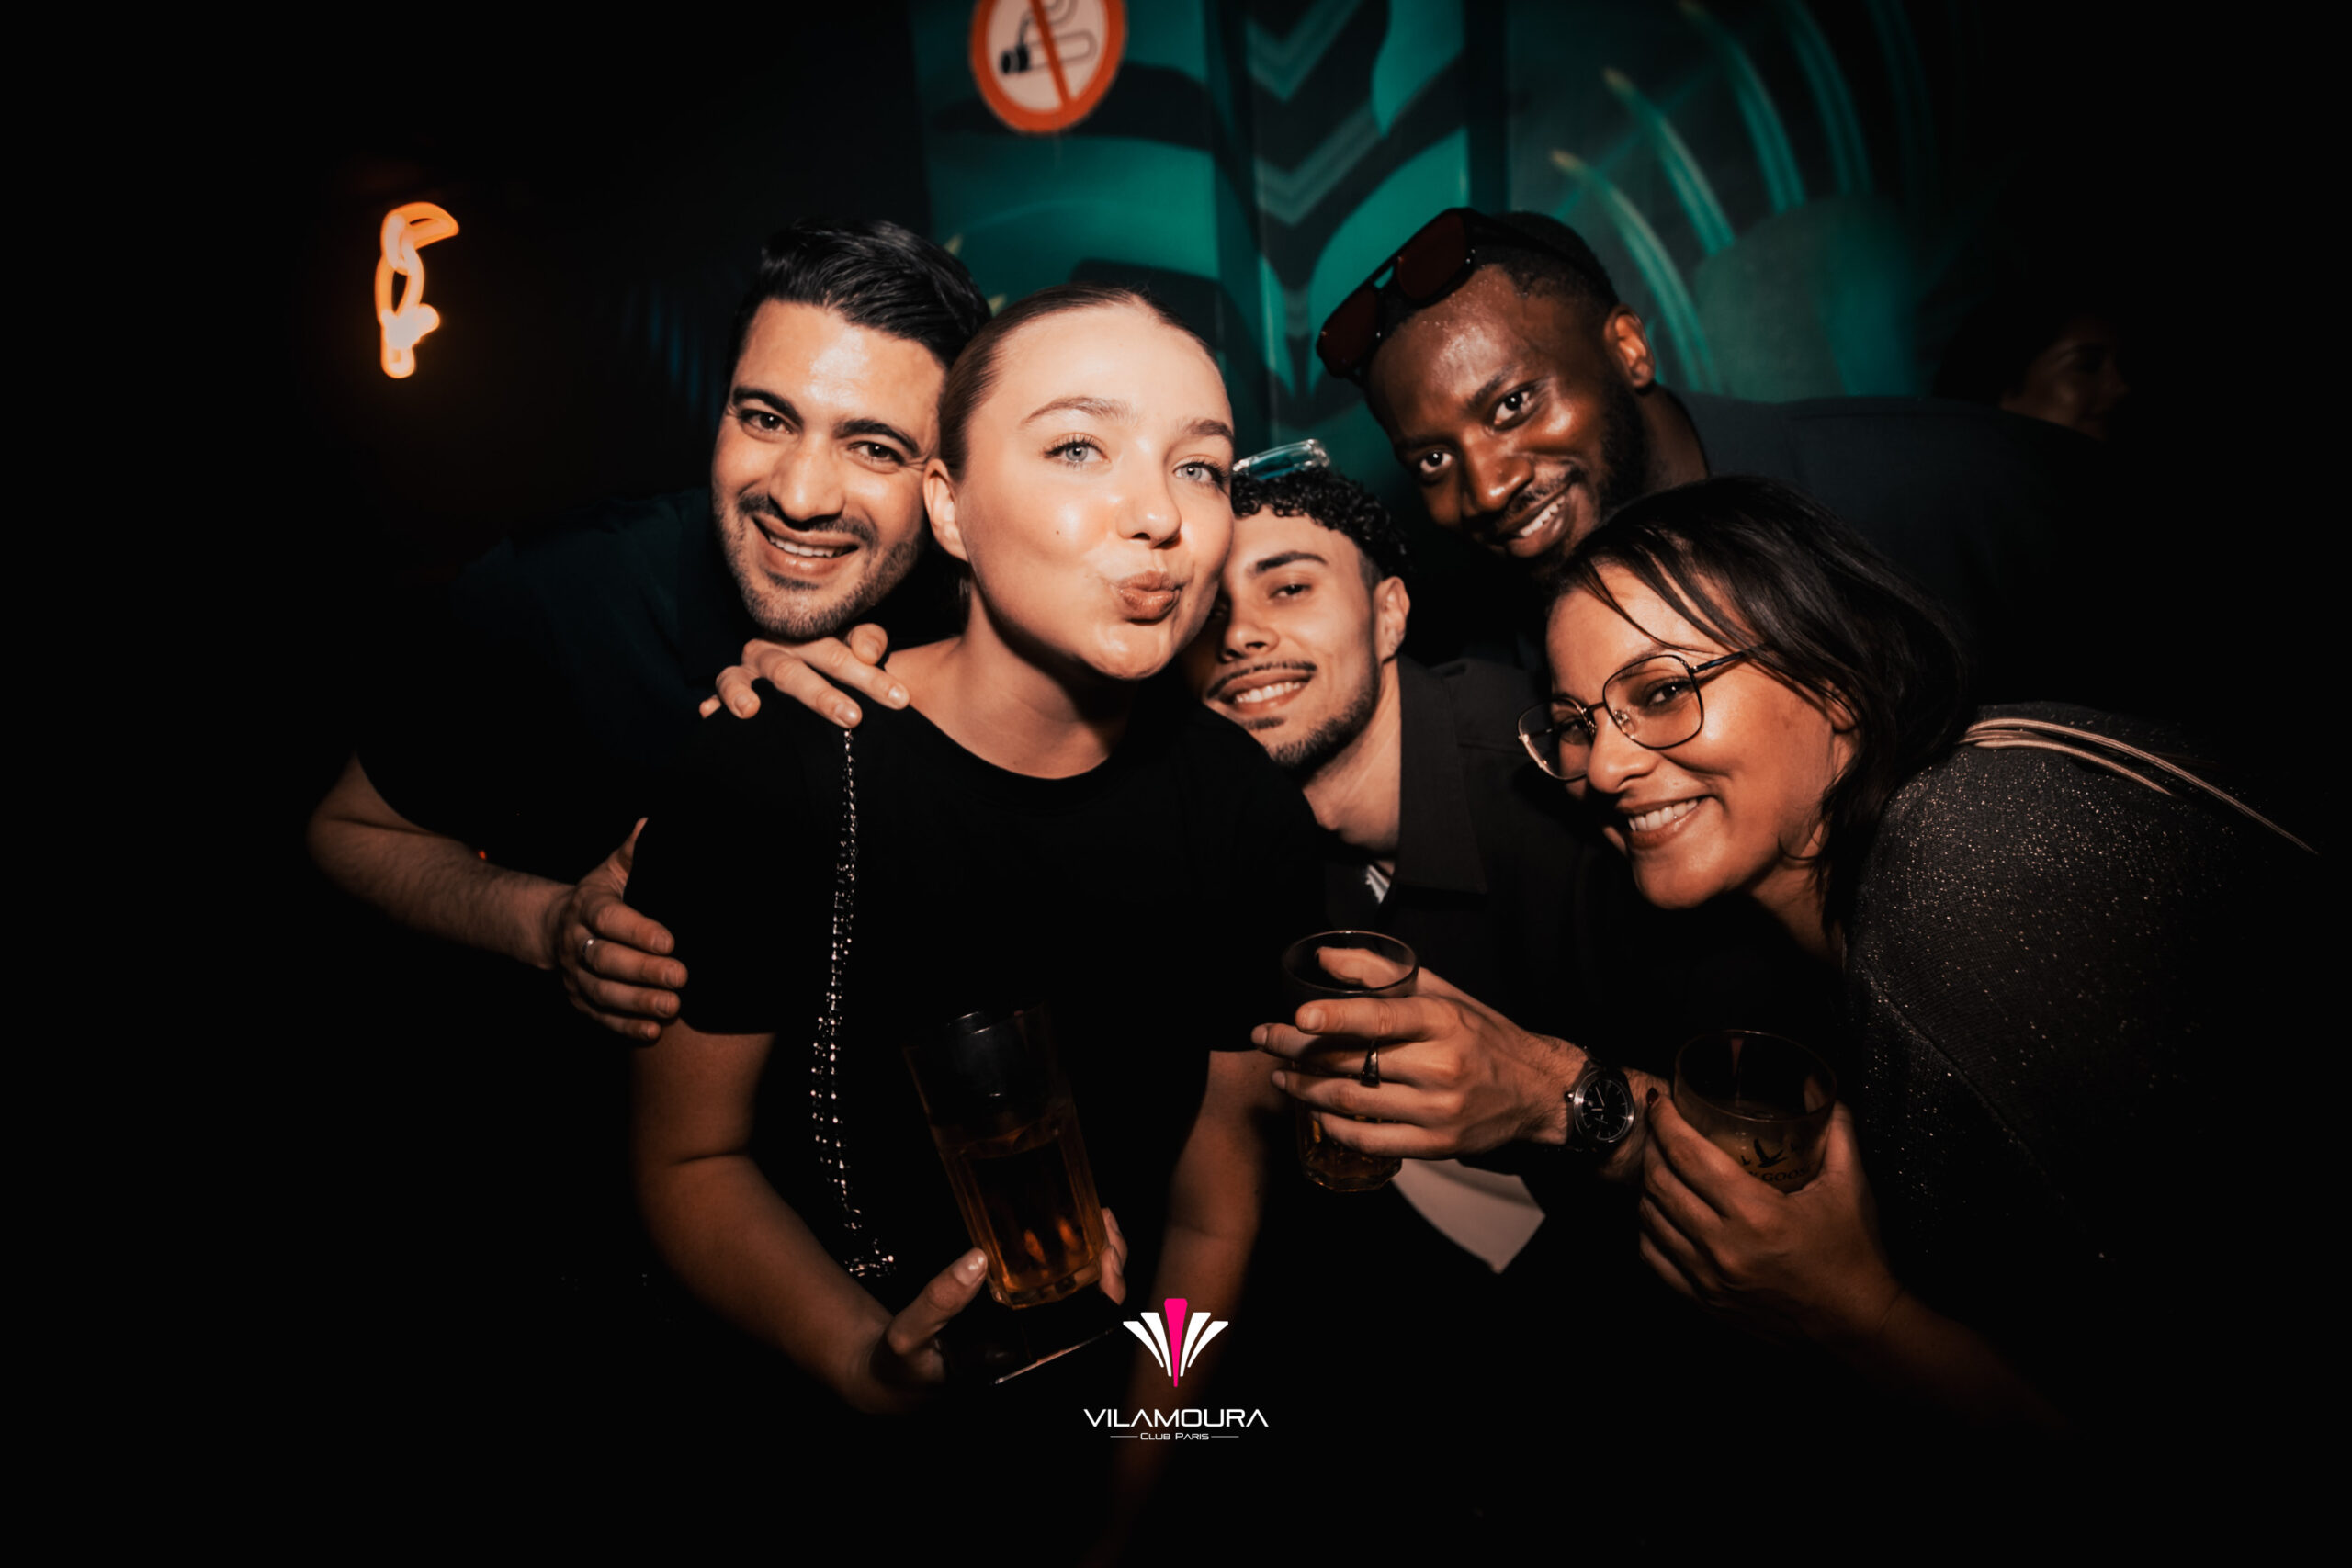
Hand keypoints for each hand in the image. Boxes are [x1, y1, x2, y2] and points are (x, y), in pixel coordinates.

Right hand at [542, 820, 684, 1041]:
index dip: (637, 930)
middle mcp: (576, 942)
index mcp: (587, 906)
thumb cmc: (601, 896)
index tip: (670, 940)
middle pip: (605, 959)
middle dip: (643, 971)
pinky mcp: (579, 1001)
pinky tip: (653, 1031)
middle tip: (681, 977)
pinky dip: (625, 1027)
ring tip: (672, 1007)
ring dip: (637, 1002)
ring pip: (602, 992)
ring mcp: (575, 974)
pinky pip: (600, 1017)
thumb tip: (650, 826)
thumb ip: (633, 853)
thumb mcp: (613, 871)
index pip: (610, 918)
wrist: (556, 928)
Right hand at [698, 625, 906, 726]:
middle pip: (797, 669)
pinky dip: (714, 702)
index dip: (872, 677)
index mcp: (811, 636)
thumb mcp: (852, 645)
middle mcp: (777, 648)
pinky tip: (708, 713)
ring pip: (747, 679)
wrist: (791, 653)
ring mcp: (750, 668)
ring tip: (751, 710)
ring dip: (746, 694)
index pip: (843, 652)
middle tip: (853, 718)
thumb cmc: (829, 656)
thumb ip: (868, 642)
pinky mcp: (729, 687)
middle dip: (824, 695)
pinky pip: (717, 692)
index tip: (900, 699)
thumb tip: (870, 652)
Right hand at [857, 1209, 1131, 1411]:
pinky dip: (1072, 1258)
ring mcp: (1032, 1328)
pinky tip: (1070, 1230)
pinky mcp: (1019, 1311)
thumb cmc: (906, 1363)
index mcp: (1024, 1357)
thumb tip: (977, 1259)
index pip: (1085, 1329)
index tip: (1110, 1258)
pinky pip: (1059, 1287)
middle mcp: (1037, 1345)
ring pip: (1084, 1296)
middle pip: (1097, 1308)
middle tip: (1105, 1221)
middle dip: (1112, 1264)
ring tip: (1096, 1218)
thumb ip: (939, 1302)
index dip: (1107, 1294)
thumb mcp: (911, 1334)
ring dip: (1098, 1257)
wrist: (896, 1374)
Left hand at [1251, 962, 1581, 1158]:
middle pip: (1353, 1060)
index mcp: (1442, 1021)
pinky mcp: (1435, 1145)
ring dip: (1305, 1089)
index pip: (1382, 1017)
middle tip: (1265, 1038)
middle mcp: (1440, 1066)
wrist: (1535, 1090)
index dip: (1337, 1016)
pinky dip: (1334, 1125)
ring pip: (1352, 1101)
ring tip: (1280, 1076)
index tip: (1299, 1016)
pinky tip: (1315, 1110)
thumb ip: (1381, 971)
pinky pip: (1369, 1139)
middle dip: (1297, 1050)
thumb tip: (1324, 957)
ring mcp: (1437, 1110)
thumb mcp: (1440, 993)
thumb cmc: (1480, 1034)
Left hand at [1637, 1095, 1903, 1348]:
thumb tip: (1815, 1087)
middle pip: (1660, 1183)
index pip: (1688, 1155)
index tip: (1661, 1101)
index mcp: (1755, 1214)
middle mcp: (1723, 1246)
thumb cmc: (1855, 1253)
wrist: (1857, 1324)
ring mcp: (1708, 1278)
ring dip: (1646, 1186)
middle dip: (1652, 1147)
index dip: (1665, 1122)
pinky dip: (1649, 1229)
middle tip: (1659, 1128)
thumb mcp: (1851, 1185)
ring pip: (1650, 1220)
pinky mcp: (1704, 1301)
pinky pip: (1654, 1258)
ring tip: (1658, 1164)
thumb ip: (1837, 1130)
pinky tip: (1659, 1211)